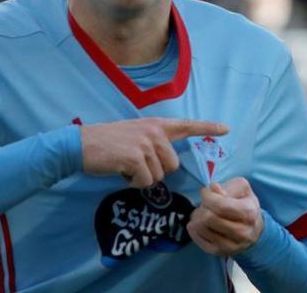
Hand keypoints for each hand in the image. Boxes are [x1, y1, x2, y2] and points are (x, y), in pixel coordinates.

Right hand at [81, 118, 227, 187]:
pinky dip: (133, 183)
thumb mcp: (133, 135)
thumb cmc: (105, 143)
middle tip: (134, 164)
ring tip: (124, 165)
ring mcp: (145, 144)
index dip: (207, 127)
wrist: (80, 145)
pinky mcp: (136, 158)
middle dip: (156, 171)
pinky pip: (146, 182)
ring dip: (142, 178)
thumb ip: (152, 142)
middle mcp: (154, 132)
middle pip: (172, 165)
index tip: (226, 129)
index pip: (186, 125)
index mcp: (155, 124)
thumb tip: (166, 162)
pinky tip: (120, 171)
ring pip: (159, 175)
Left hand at [187, 177, 263, 255]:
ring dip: (197, 217)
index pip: (220, 206)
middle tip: (204, 204)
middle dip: (202, 207)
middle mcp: (242, 232)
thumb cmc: (245, 205)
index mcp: (249, 213)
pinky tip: (199, 223)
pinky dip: (194, 229)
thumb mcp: (242, 190)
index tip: (205, 192)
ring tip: (202, 213)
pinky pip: (198, 240)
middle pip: (208, 218)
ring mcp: (231, 246)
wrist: (254, 230)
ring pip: (201, 229)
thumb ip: (228, 187)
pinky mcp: (220, 252)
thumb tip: (214, 189)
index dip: (207, 197)